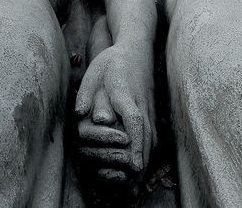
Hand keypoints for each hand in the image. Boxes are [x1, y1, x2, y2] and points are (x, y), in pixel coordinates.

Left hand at [75, 45, 155, 178]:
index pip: (134, 122)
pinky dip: (148, 153)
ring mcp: (148, 109)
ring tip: (136, 186)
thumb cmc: (111, 62)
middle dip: (140, 163)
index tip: (135, 167)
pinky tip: (142, 166)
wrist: (135, 52)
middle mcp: (141, 104)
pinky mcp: (150, 112)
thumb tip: (96, 118)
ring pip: (151, 138)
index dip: (135, 146)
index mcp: (126, 94)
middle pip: (145, 136)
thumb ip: (90, 95)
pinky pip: (152, 136)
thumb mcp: (95, 72)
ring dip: (145, 162)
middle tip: (132, 190)